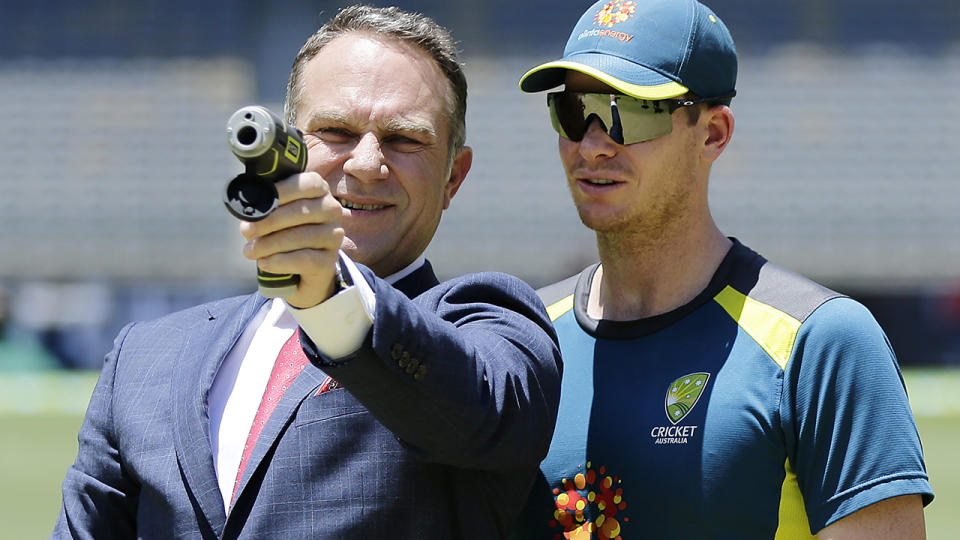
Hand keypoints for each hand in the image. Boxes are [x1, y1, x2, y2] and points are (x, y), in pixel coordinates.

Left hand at [239, 172, 343, 308]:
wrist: (300, 269)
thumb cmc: (282, 232)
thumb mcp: (275, 213)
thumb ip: (265, 204)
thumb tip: (245, 208)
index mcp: (319, 191)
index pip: (309, 184)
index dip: (283, 191)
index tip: (259, 201)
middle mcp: (331, 211)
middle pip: (301, 212)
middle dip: (268, 222)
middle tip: (246, 231)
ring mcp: (334, 236)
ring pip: (302, 236)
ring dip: (270, 244)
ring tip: (250, 251)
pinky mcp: (329, 260)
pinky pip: (305, 259)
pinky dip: (280, 261)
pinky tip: (264, 263)